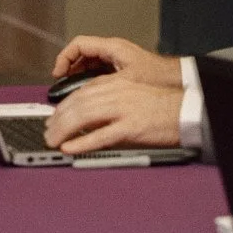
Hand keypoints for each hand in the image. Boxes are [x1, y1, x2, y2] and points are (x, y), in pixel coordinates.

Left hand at [42, 74, 182, 153]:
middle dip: (57, 119)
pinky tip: (70, 148)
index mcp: (115, 84)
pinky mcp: (132, 128)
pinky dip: (82, 142)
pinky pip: (101, 136)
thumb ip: (108, 100)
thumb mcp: (130, 94)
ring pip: (83, 117)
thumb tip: (87, 117)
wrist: (186, 111)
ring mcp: (123, 110)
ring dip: (63, 130)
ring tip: (51, 141)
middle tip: (46, 132)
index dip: (61, 106)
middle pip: (77, 104)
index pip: (79, 93)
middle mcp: (116, 93)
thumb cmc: (161, 106)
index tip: (52, 118)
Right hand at [52, 35, 181, 89]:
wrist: (181, 80)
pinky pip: (99, 71)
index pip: (78, 45)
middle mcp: (114, 50)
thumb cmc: (160, 77)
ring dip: (79, 76)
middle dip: (69, 69)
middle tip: (62, 84)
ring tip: (73, 91)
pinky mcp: (123, 69)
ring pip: (90, 64)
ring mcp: (118, 59)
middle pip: (82, 55)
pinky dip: (91, 80)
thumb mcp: (125, 81)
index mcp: (112, 48)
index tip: (58, 73)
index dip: (64, 58)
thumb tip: (84, 94)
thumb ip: (102, 84)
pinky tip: (90, 94)